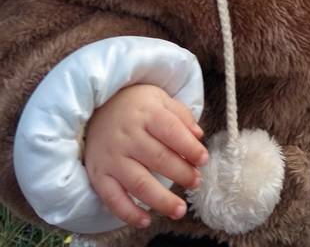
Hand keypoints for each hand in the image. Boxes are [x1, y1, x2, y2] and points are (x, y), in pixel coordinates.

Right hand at [84, 84, 207, 228]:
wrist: (97, 109)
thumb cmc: (135, 106)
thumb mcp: (160, 99)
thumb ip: (181, 116)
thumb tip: (199, 136)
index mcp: (146, 113)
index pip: (171, 131)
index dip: (189, 147)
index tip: (203, 160)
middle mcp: (127, 135)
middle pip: (158, 158)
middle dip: (182, 173)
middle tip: (196, 182)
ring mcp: (112, 157)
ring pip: (138, 183)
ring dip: (161, 200)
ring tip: (180, 209)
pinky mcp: (99, 174)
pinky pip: (112, 198)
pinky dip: (128, 213)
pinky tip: (146, 220)